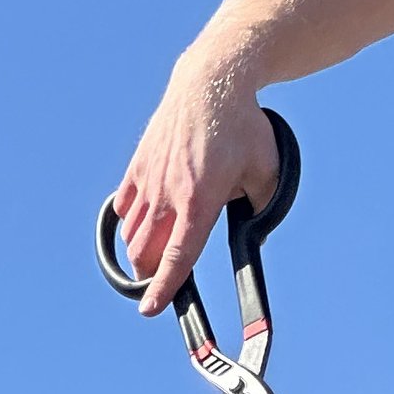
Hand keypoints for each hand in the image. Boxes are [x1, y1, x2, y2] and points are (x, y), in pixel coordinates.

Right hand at [110, 68, 284, 314]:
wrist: (210, 83)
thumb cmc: (243, 126)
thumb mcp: (268, 168)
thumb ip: (264, 205)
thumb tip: (258, 234)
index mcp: (200, 200)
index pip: (177, 257)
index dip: (163, 289)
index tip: (151, 310)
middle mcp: (168, 194)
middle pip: (145, 253)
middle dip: (150, 275)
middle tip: (161, 281)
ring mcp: (148, 179)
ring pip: (132, 233)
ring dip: (141, 251)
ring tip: (157, 252)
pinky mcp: (138, 165)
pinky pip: (124, 206)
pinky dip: (131, 222)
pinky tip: (147, 219)